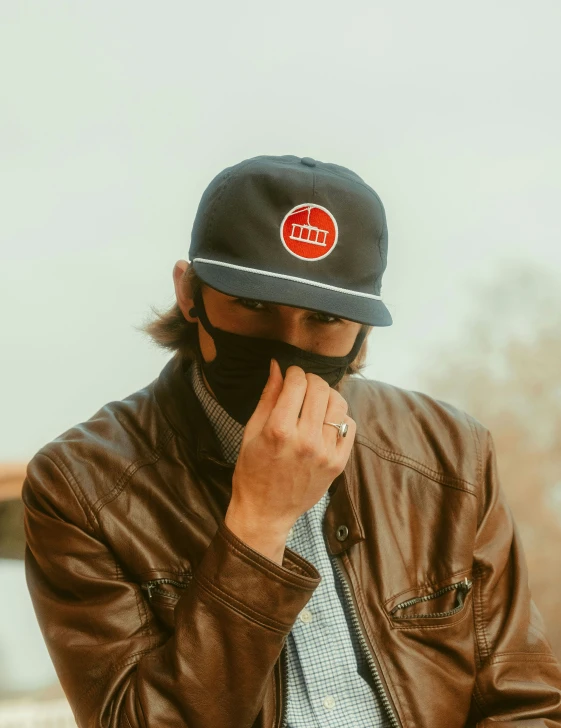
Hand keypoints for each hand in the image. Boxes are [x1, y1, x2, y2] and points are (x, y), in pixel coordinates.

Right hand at [224, 358, 355, 562]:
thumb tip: (277, 366)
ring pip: (338, 403)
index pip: (297, 383)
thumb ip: (268, 397)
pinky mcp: (338, 463)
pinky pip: (349, 425)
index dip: (294, 372)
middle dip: (310, 380)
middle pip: (320, 389)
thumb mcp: (251, 431)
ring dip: (327, 395)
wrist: (266, 511)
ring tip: (315, 401)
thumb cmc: (252, 471)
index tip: (290, 375)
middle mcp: (305, 440)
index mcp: (279, 430)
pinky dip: (339, 416)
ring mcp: (325, 453)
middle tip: (302, 385)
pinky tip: (325, 420)